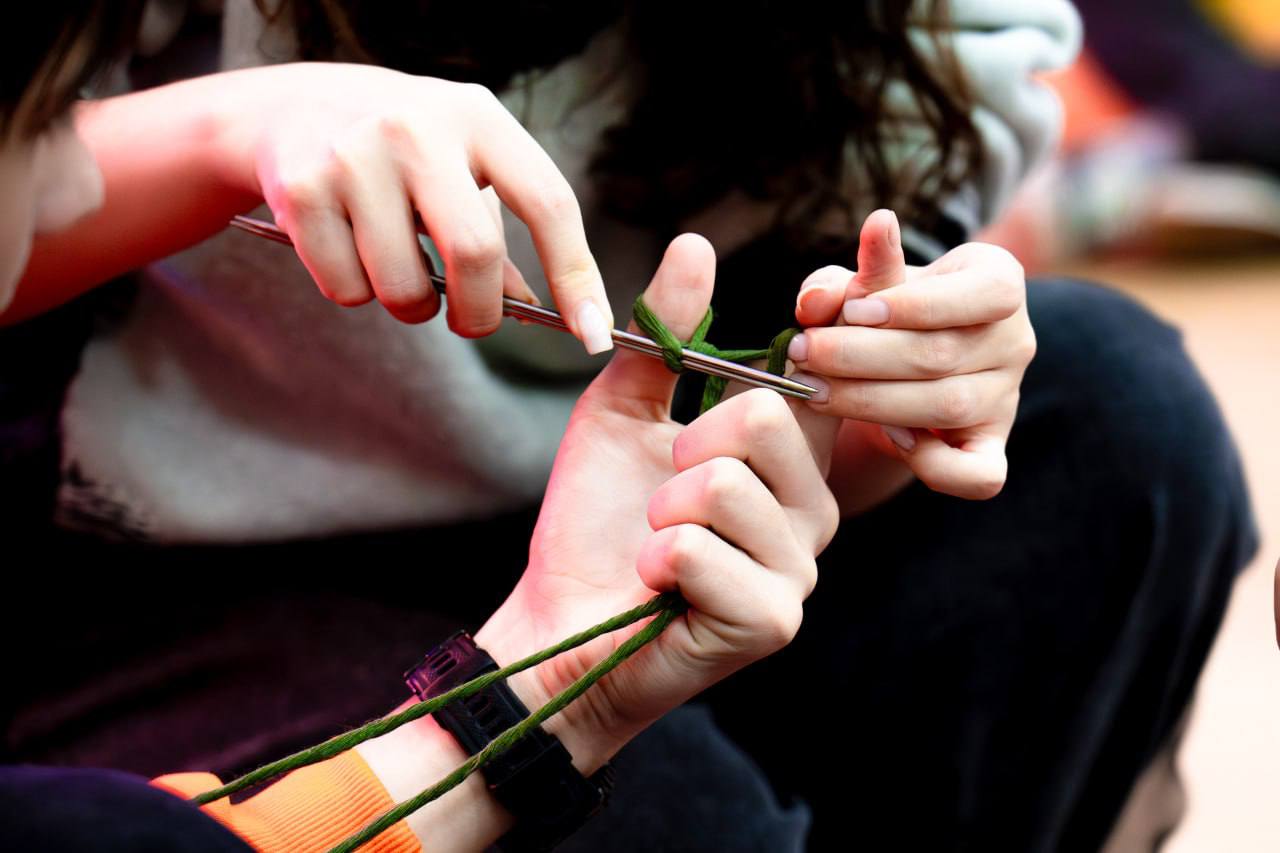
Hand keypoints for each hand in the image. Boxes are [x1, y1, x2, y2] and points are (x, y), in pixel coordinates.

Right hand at [217, 63, 612, 349]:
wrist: (284, 106)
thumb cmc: (396, 148)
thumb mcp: (459, 166)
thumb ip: (499, 234)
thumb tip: (535, 309)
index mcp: (477, 117)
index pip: (549, 203)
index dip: (576, 275)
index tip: (593, 333)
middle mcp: (418, 127)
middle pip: (476, 252)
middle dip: (479, 312)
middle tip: (471, 321)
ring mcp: (355, 154)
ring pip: (403, 286)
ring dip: (410, 307)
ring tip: (397, 271)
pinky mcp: (302, 188)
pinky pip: (346, 288)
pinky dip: (354, 292)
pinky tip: (348, 248)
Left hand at [476, 234, 839, 770]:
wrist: (556, 622)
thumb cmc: (595, 522)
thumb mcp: (620, 414)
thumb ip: (663, 340)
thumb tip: (697, 241)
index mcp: (790, 459)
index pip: (825, 379)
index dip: (824, 333)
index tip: (826, 292)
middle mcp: (812, 510)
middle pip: (761, 418)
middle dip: (680, 448)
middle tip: (663, 492)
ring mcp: (797, 570)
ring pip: (722, 484)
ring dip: (657, 510)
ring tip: (654, 544)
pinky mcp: (769, 620)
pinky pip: (693, 548)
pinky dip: (650, 559)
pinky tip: (656, 588)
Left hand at [786, 209, 1034, 498]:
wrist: (898, 361)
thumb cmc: (881, 312)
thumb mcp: (859, 287)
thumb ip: (833, 287)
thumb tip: (814, 301)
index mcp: (999, 280)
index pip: (986, 292)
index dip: (916, 304)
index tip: (852, 310)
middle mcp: (1015, 341)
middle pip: (946, 353)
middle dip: (862, 355)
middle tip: (804, 353)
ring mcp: (1005, 399)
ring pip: (949, 406)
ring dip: (871, 402)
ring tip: (815, 390)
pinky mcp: (989, 448)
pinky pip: (978, 474)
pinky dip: (933, 465)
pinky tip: (888, 439)